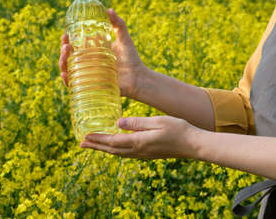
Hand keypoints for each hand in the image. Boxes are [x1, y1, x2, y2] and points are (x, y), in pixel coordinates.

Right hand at [59, 8, 145, 97]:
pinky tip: (65, 74)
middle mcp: (88, 64)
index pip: (75, 45)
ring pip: (69, 69)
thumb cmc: (131, 59)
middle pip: (69, 57)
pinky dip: (67, 80)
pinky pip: (74, 85)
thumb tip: (109, 9)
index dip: (67, 40)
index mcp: (93, 52)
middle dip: (63, 50)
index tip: (66, 34)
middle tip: (65, 43)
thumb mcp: (124, 39)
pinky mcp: (90, 86)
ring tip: (65, 53)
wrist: (138, 78)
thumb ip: (118, 24)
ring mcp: (88, 75)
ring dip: (62, 61)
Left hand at [80, 116, 201, 159]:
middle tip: (82, 142)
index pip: (113, 141)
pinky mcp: (149, 153)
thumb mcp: (157, 121)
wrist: (193, 144)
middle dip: (96, 146)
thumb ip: (136, 123)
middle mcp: (139, 151)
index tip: (85, 136)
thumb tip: (117, 123)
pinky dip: (116, 149)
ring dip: (105, 149)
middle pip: (112, 150)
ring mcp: (144, 154)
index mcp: (139, 142)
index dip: (98, 139)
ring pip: (119, 153)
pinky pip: (127, 153)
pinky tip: (117, 145)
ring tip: (94, 144)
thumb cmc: (178, 129)